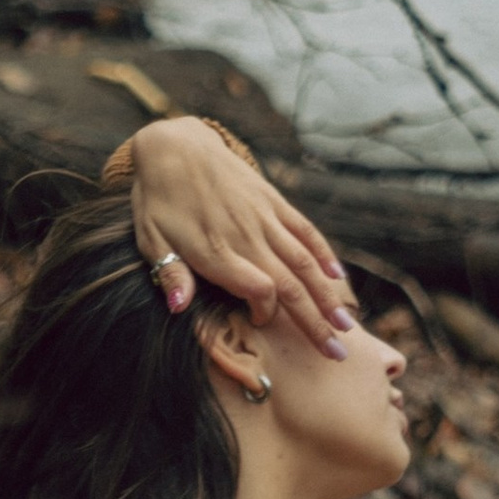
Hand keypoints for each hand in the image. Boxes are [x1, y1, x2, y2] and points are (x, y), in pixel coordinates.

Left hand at [128, 120, 353, 354]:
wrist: (175, 145)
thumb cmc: (158, 199)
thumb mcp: (151, 237)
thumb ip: (170, 272)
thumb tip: (178, 308)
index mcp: (216, 249)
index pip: (258, 288)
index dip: (268, 312)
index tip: (264, 325)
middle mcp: (247, 234)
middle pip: (290, 283)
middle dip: (315, 321)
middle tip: (337, 353)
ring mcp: (264, 216)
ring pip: (304, 261)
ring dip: (328, 295)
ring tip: (347, 325)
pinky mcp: (273, 200)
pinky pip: (304, 229)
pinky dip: (323, 254)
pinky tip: (338, 277)